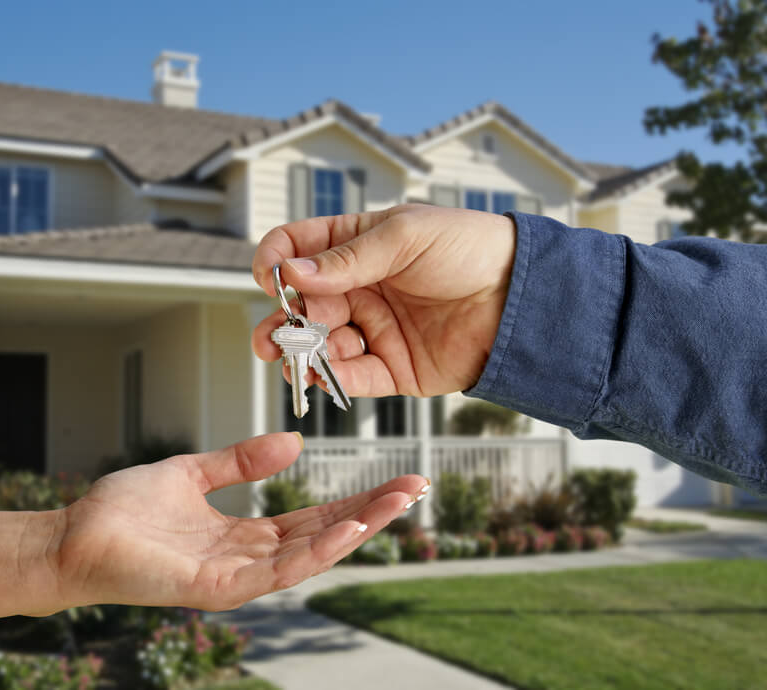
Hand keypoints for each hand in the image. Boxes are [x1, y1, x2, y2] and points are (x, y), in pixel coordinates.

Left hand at [51, 433, 426, 610]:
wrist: (73, 534)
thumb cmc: (124, 510)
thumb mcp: (192, 473)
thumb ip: (241, 461)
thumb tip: (293, 444)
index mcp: (243, 533)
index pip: (312, 516)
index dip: (355, 498)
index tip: (395, 480)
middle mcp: (246, 558)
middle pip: (321, 535)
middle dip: (370, 513)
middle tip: (416, 488)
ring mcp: (233, 577)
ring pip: (307, 555)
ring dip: (355, 530)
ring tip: (395, 504)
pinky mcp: (213, 588)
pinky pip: (272, 571)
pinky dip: (312, 552)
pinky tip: (345, 529)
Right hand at [252, 204, 516, 396]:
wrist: (523, 296)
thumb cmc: (470, 249)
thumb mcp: (406, 236)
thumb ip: (347, 258)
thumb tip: (292, 273)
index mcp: (357, 245)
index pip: (299, 249)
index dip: (277, 261)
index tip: (270, 278)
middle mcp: (359, 288)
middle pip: (302, 306)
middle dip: (281, 321)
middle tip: (272, 337)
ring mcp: (374, 329)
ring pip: (321, 345)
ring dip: (302, 353)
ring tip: (293, 359)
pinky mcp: (393, 368)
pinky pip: (353, 377)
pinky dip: (333, 379)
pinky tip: (323, 376)